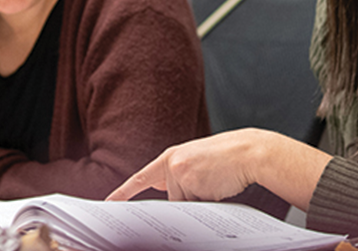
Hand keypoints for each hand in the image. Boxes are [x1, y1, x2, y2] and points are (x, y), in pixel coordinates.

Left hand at [106, 128, 330, 209]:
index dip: (123, 192)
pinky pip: (195, 207)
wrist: (250, 150)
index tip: (108, 204)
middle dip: (188, 199)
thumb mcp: (197, 163)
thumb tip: (166, 197)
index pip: (141, 178)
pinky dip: (207, 203)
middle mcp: (170, 163)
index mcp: (171, 156)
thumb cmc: (227, 158)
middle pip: (170, 199)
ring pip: (183, 205)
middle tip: (207, 180)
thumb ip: (178, 177)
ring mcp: (179, 173)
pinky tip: (218, 185)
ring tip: (216, 180)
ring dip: (199, 201)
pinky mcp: (190, 183)